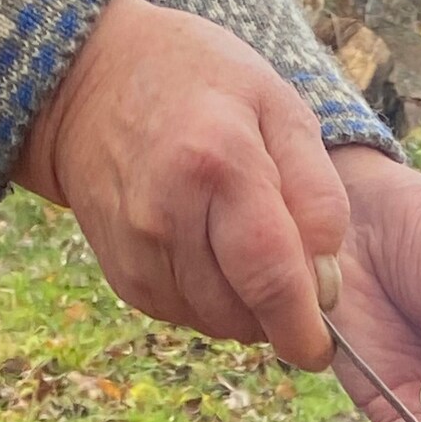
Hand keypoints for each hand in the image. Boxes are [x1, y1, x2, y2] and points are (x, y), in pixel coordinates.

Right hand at [12, 0, 346, 370]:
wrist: (92, 78)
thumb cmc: (205, 87)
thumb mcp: (279, 106)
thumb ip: (319, 192)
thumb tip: (328, 281)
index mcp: (220, 165)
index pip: (272, 279)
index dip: (304, 328)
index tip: (322, 343)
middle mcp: (169, 215)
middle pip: (247, 314)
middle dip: (281, 314)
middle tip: (291, 272)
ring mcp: (139, 251)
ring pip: (220, 323)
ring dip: (247, 308)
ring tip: (244, 248)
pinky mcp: (124, 276)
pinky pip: (189, 317)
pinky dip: (213, 302)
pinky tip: (210, 252)